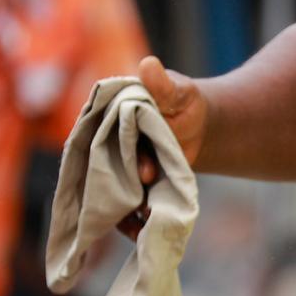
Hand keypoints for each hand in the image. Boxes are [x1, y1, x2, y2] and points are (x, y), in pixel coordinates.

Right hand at [119, 56, 205, 238]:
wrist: (198, 127)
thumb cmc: (184, 102)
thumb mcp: (178, 91)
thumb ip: (163, 83)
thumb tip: (149, 64)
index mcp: (108, 112)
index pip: (97, 131)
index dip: (113, 149)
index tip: (140, 165)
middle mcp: (104, 140)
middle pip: (101, 165)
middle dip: (122, 180)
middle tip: (149, 183)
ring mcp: (115, 165)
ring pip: (108, 189)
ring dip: (123, 206)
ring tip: (145, 215)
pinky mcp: (126, 185)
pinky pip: (120, 205)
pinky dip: (129, 219)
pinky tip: (141, 230)